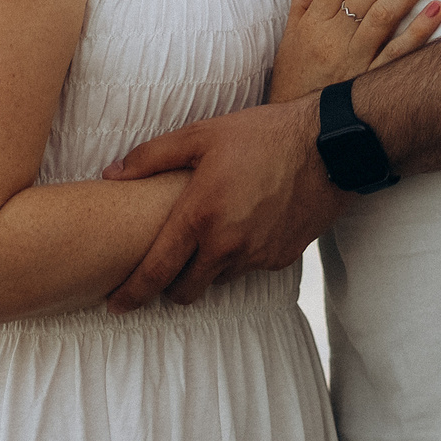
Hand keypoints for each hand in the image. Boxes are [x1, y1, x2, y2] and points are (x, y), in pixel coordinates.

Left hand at [98, 97, 344, 310]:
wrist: (327, 148)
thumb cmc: (261, 135)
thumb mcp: (201, 135)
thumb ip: (150, 157)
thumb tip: (112, 174)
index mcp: (200, 215)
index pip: (156, 271)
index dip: (132, 293)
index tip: (115, 305)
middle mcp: (227, 244)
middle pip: (185, 291)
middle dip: (170, 286)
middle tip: (165, 267)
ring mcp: (257, 256)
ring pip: (218, 280)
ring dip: (207, 268)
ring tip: (209, 236)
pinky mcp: (282, 259)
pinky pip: (249, 269)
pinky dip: (239, 257)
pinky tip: (243, 227)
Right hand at [270, 0, 440, 103]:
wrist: (297, 129)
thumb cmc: (296, 76)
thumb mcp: (292, 33)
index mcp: (315, 17)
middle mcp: (335, 34)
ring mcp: (355, 58)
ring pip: (386, 12)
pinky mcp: (372, 82)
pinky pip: (397, 54)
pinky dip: (418, 31)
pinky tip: (440, 9)